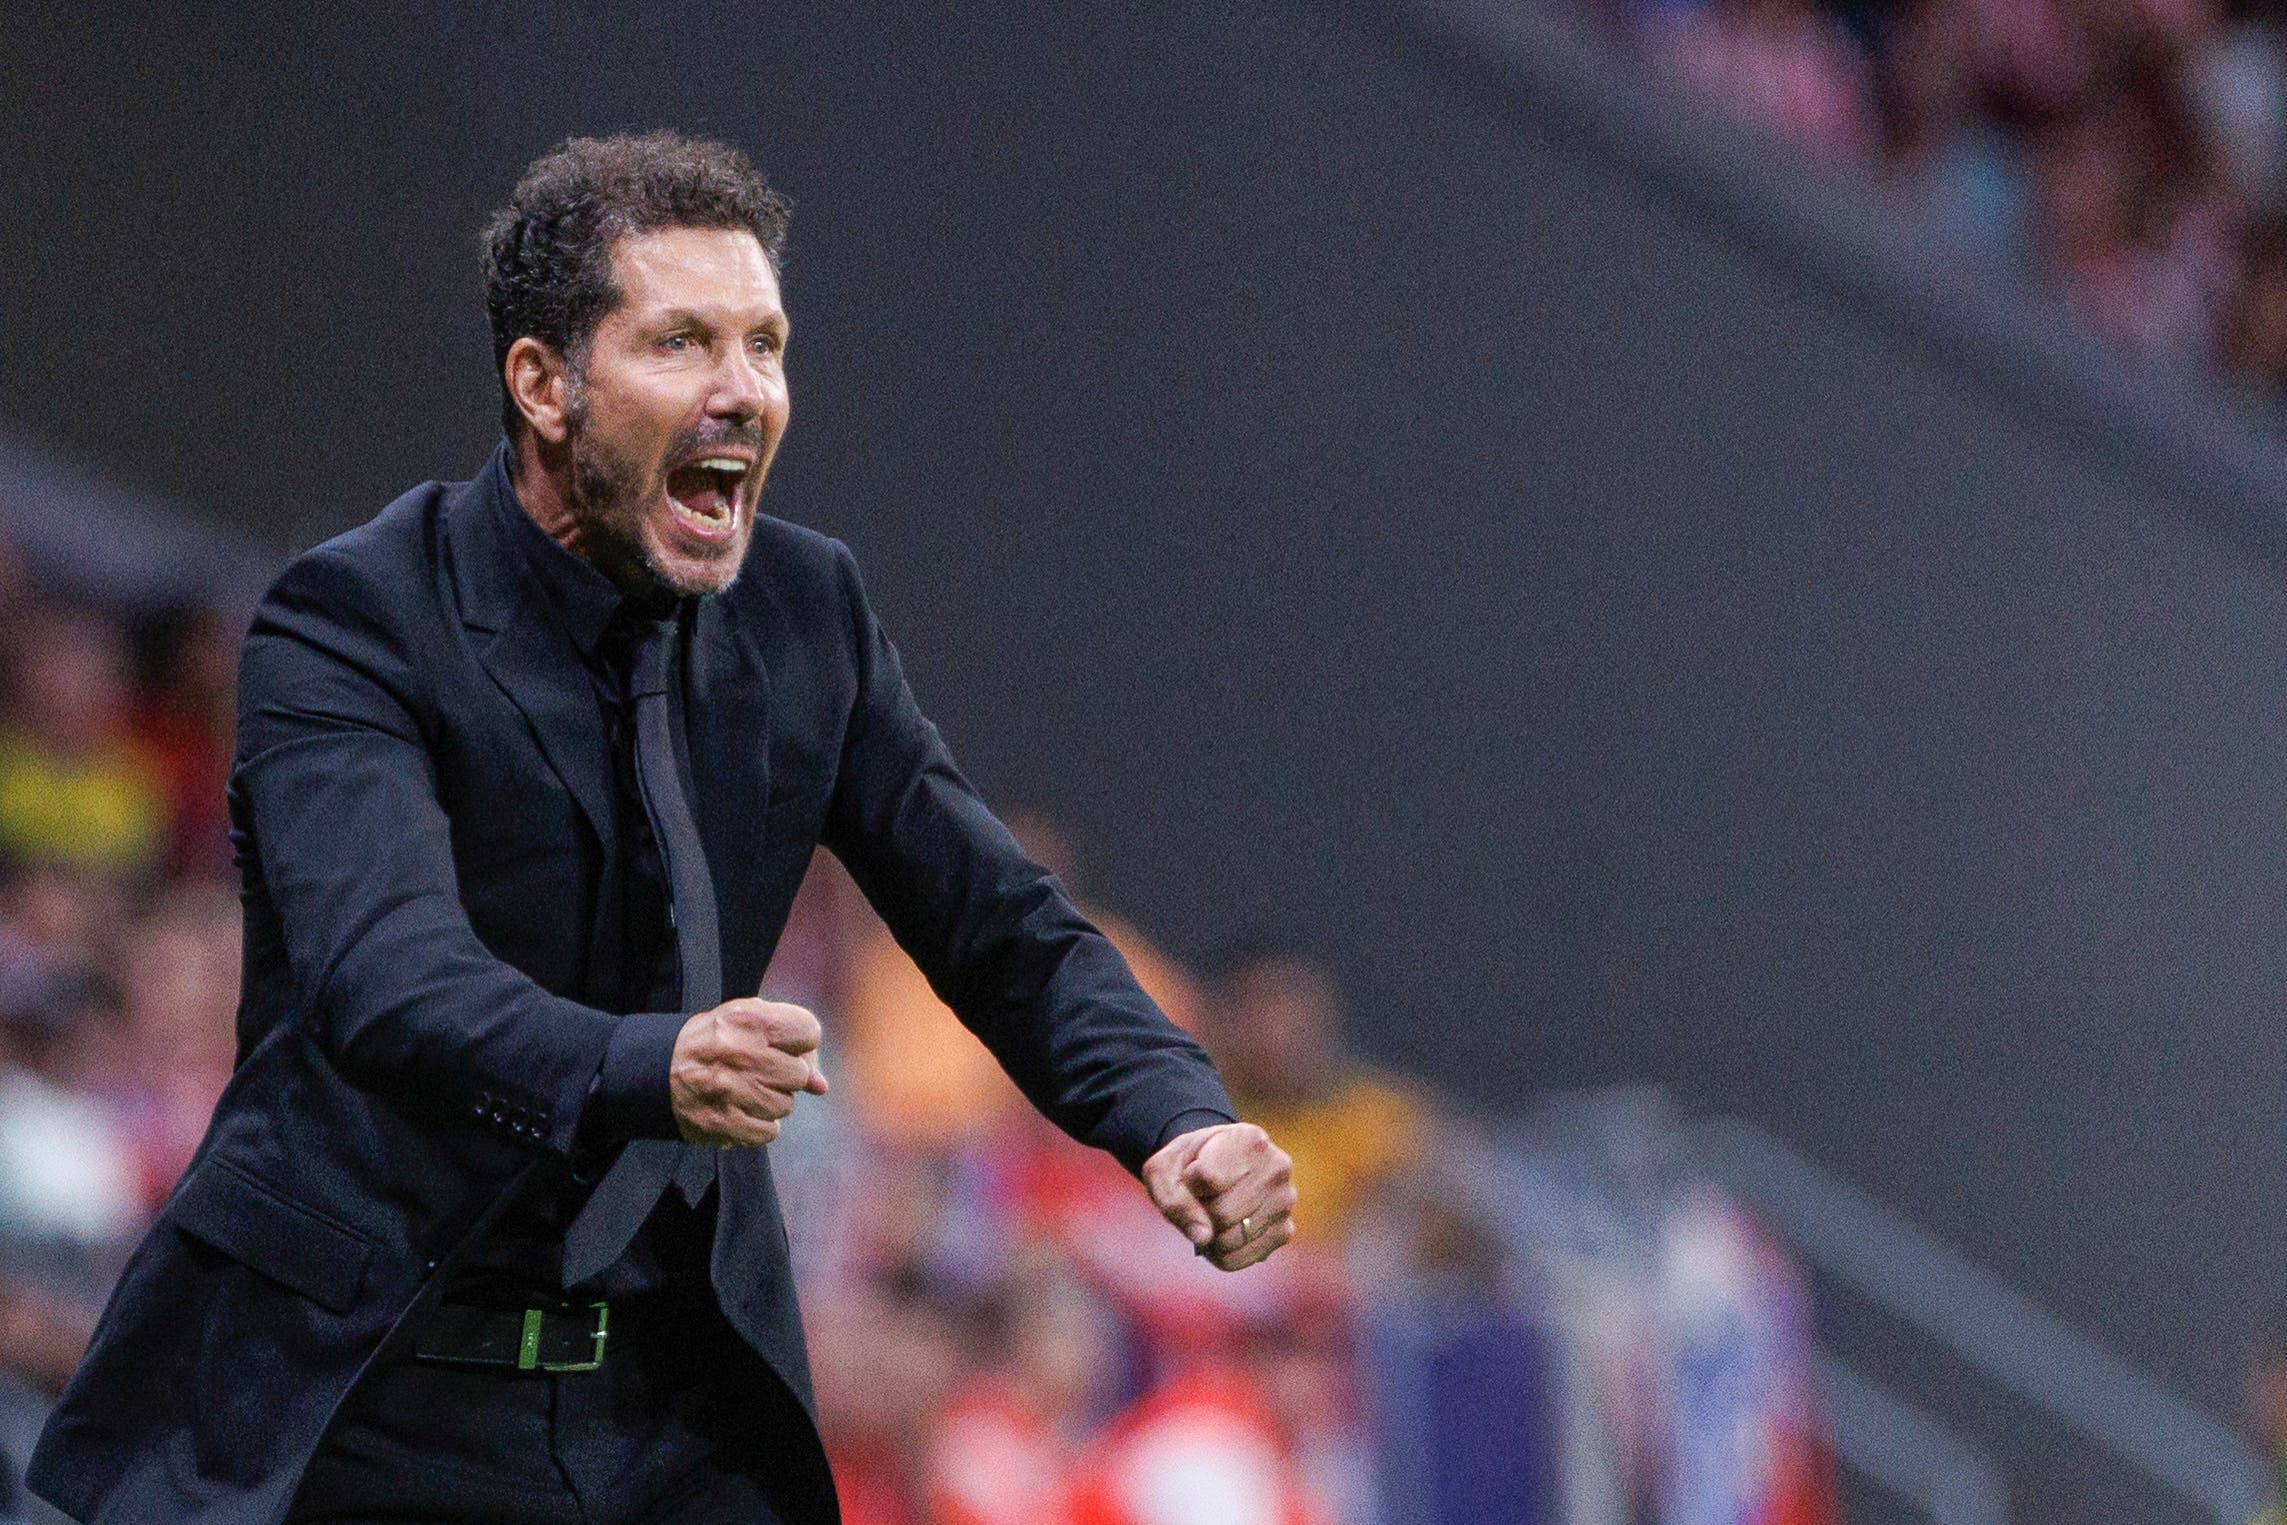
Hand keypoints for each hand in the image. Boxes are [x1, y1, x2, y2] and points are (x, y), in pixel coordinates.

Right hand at [669, 997, 828, 1147]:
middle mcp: (743, 1054)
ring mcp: (733, 1091)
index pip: (809, 1031)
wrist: (656, 1071)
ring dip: (770, 1101)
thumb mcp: (747, 1024)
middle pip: (799, 1074)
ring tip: (742, 1089)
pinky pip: (769, 1132)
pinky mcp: (724, 1124)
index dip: (800, 1042)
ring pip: (785, 1106)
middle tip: (757, 1070)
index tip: (783, 1046)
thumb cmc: (712, 1043)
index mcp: (749, 1020)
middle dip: (784, 1075)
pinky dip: (758, 1125)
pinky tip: (738, 1110)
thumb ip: (791, 1045)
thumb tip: (821, 1086)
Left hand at [1141, 1121, 1295, 1271]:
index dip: (1189, 1182)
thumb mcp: (1163, 1171)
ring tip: (1213, 1210)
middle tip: (1202, 1195)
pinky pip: (1237, 1259)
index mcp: (1249, 1138)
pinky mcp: (1285, 1231)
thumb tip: (1204, 1238)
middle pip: (1222, 1214)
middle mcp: (1277, 1167)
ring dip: (1208, 1233)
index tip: (1193, 1171)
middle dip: (1200, 1211)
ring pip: (1229, 1240)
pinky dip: (1218, 1252)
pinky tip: (1223, 1228)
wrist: (1212, 1168)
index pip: (1210, 1178)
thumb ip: (1173, 1200)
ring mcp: (1285, 1201)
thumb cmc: (1187, 1166)